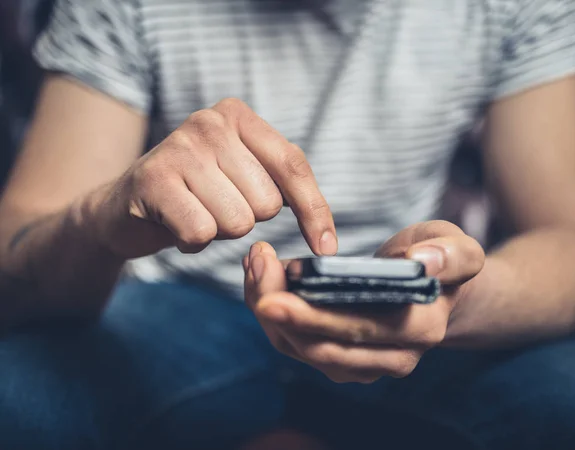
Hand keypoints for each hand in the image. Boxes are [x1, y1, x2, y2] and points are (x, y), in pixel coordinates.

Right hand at [88, 98, 336, 257]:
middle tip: (215, 207)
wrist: (126, 207)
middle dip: (247, 218)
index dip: (315, 211)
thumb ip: (283, 186)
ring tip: (195, 213)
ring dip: (219, 231)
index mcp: (238, 116)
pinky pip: (202, 232)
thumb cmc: (197, 196)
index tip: (326, 248)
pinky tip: (175, 225)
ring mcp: (179, 147)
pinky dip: (192, 242)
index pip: (293, 166)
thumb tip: (327, 239)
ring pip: (238, 221)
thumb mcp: (243, 179)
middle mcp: (210, 123)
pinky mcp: (152, 179)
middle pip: (267, 202)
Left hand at [244, 221, 484, 382]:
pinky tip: (261, 277)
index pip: (358, 330)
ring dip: (267, 307)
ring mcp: (362, 364)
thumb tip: (420, 264)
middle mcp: (390, 358)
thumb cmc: (441, 263)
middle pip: (318, 345)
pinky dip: (271, 311)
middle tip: (255, 263)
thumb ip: (451, 255)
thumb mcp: (460, 247)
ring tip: (255, 262)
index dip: (312, 314)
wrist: (436, 292)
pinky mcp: (338, 358)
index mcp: (421, 329)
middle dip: (277, 306)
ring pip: (299, 348)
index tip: (277, 286)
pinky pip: (294, 342)